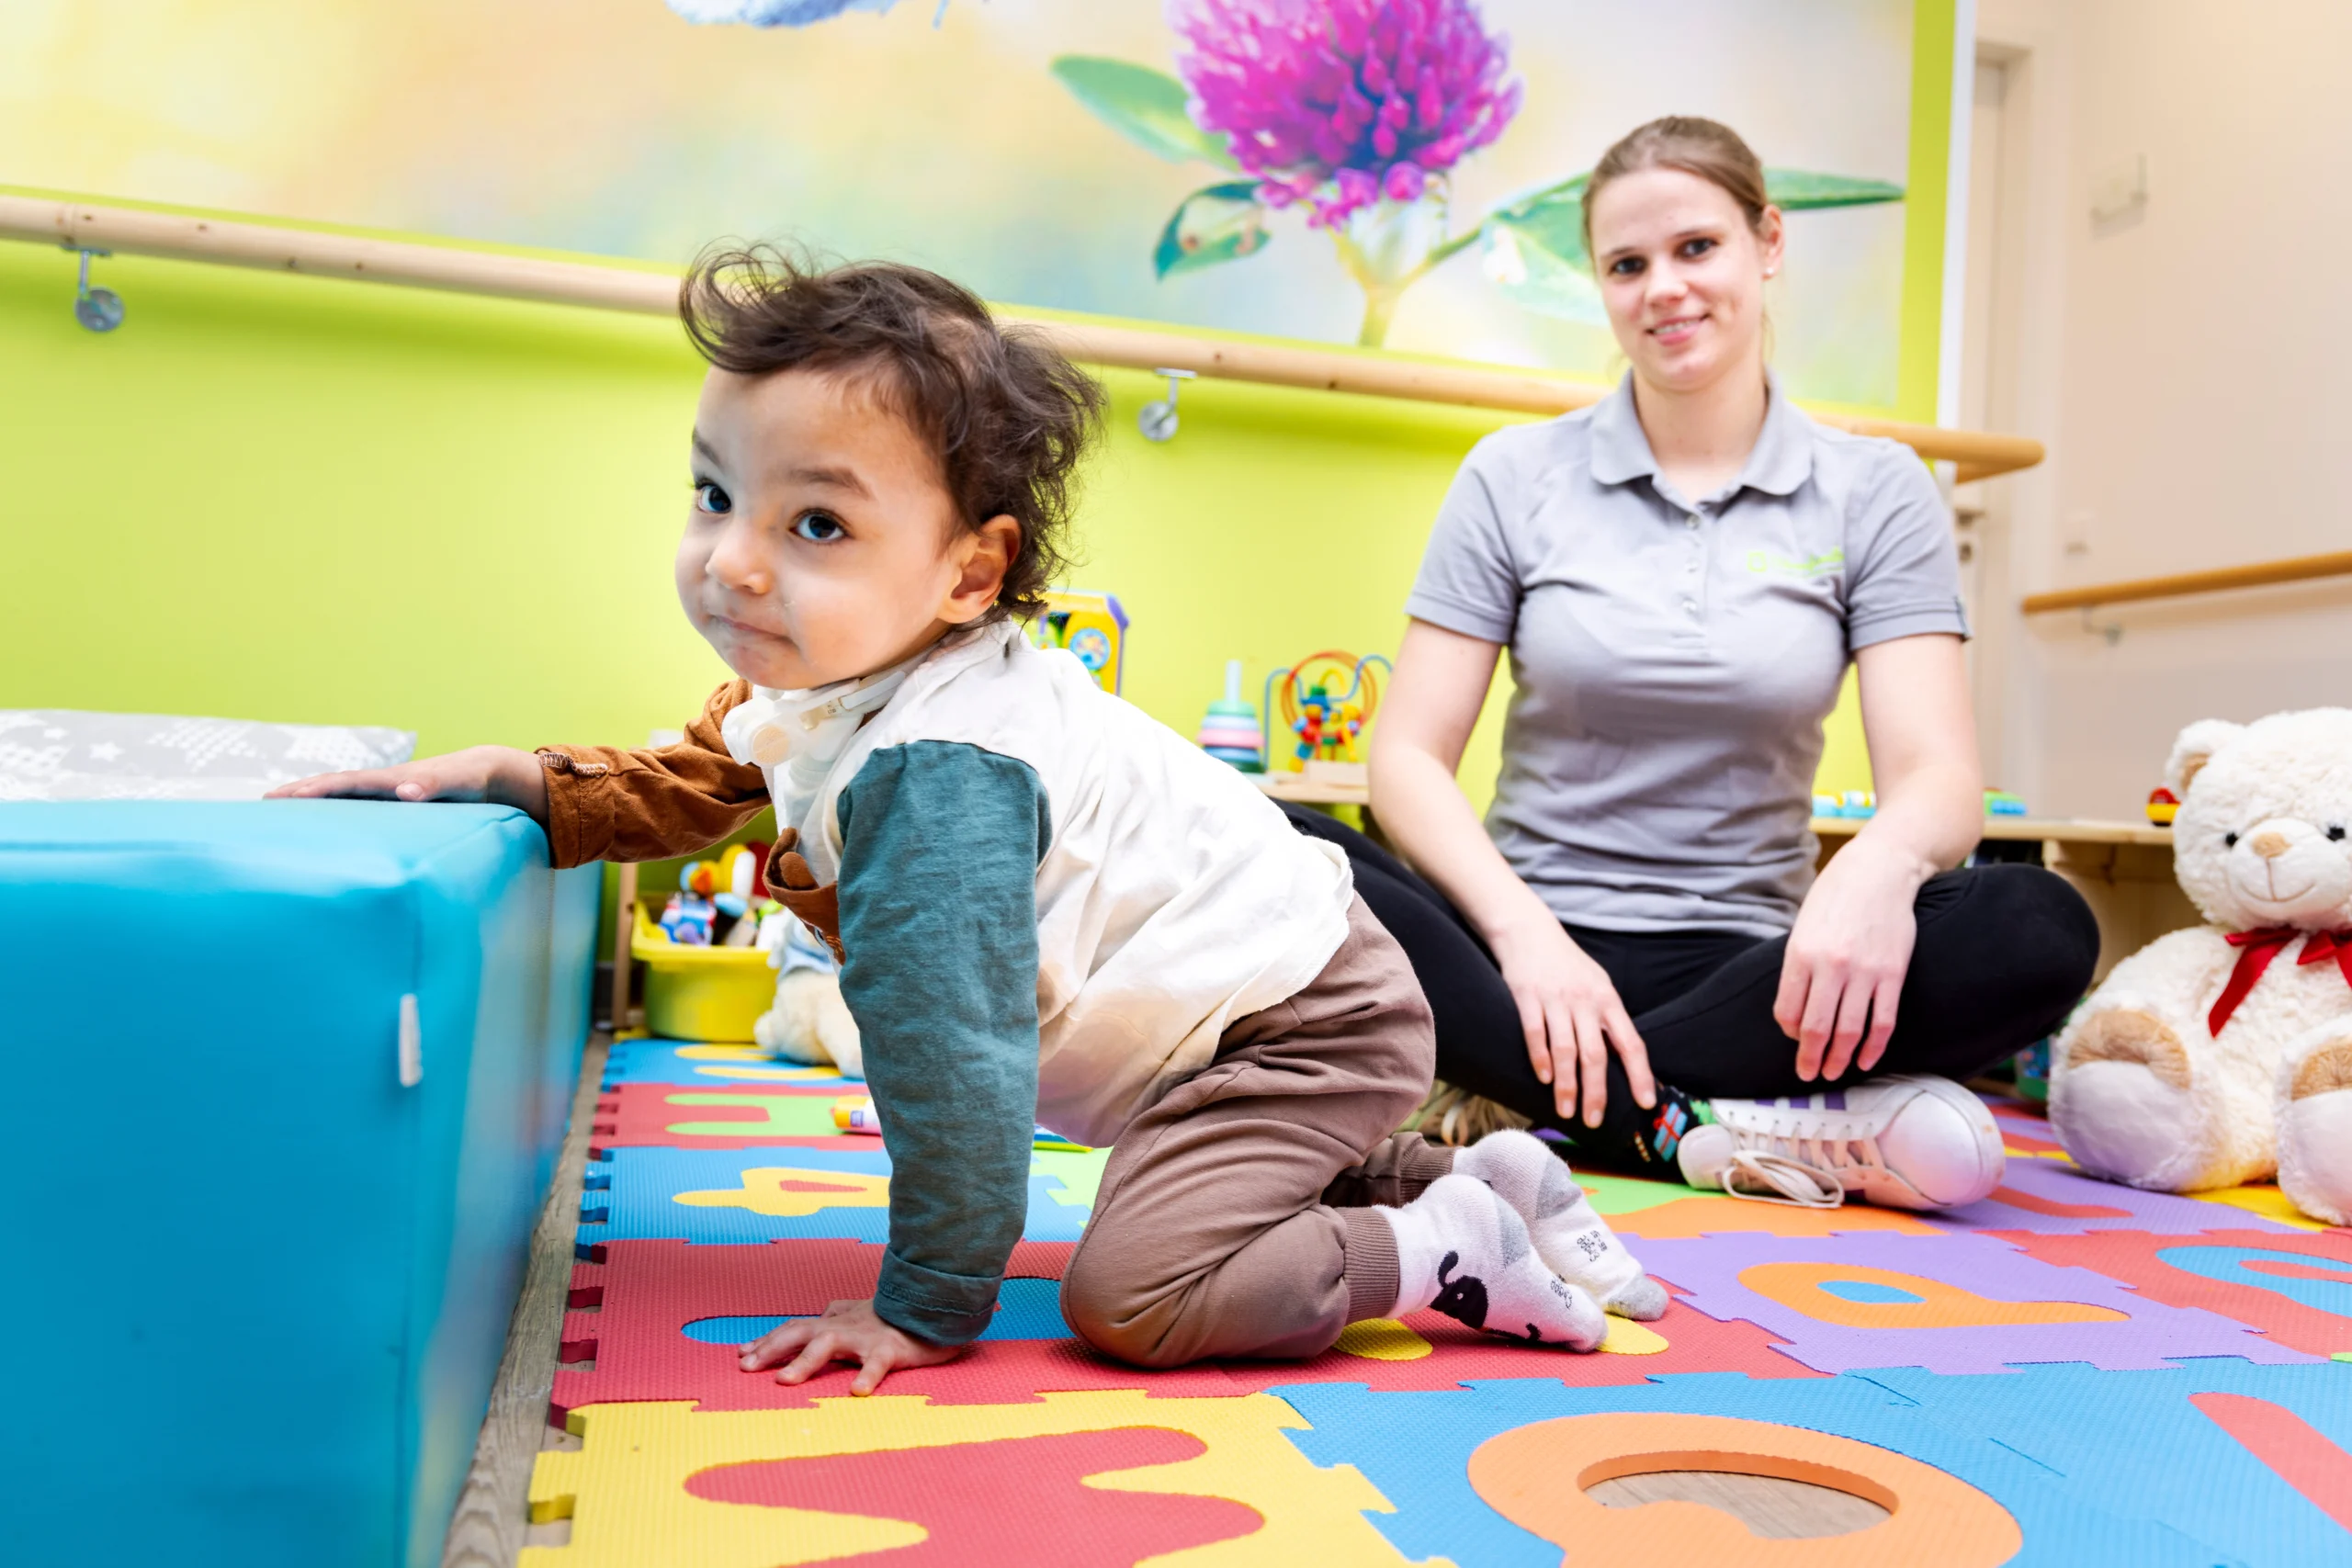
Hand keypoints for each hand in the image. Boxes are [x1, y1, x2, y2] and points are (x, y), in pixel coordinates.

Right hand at [265, 744, 550, 823]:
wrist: (490, 776)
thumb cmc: (476, 779)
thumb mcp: (463, 781)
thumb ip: (436, 784)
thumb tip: (406, 792)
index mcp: (393, 780)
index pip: (346, 785)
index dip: (314, 791)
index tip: (281, 799)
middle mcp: (384, 786)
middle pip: (333, 790)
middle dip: (298, 796)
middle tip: (259, 806)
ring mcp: (386, 798)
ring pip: (341, 801)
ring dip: (310, 806)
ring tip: (275, 818)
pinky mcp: (394, 811)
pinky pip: (356, 812)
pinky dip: (333, 817)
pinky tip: (319, 833)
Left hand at [738, 1297, 961, 1395]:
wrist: (934, 1304)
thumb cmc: (896, 1314)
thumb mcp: (862, 1309)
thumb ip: (840, 1312)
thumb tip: (824, 1311)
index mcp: (835, 1321)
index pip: (793, 1328)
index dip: (767, 1340)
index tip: (742, 1354)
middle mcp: (843, 1326)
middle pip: (799, 1332)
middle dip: (769, 1349)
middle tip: (746, 1367)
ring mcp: (865, 1336)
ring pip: (828, 1344)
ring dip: (804, 1362)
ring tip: (784, 1382)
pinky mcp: (891, 1347)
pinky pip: (877, 1363)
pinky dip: (866, 1375)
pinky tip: (856, 1392)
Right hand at [1487, 913, 1654, 1127]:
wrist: (1529, 930)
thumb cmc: (1566, 963)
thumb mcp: (1597, 984)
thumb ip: (1607, 1018)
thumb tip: (1624, 1058)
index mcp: (1608, 1000)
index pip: (1631, 1043)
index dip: (1640, 1074)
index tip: (1646, 1103)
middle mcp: (1585, 1001)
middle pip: (1595, 1054)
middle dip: (1596, 1092)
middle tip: (1593, 1121)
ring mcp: (1556, 999)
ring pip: (1565, 1050)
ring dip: (1566, 1084)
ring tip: (1566, 1111)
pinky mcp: (1527, 996)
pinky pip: (1535, 1033)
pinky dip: (1539, 1058)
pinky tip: (1542, 1078)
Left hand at [1775, 841, 1922, 1081]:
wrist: (1880, 870)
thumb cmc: (1836, 897)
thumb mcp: (1803, 925)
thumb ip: (1798, 966)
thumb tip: (1794, 1009)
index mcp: (1800, 953)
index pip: (1787, 1011)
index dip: (1788, 1033)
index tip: (1792, 1040)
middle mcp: (1831, 966)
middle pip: (1816, 1028)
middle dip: (1810, 1057)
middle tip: (1808, 1074)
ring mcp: (1864, 972)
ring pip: (1849, 1030)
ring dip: (1840, 1059)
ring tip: (1833, 1073)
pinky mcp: (1893, 974)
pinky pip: (1883, 1021)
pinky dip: (1873, 1046)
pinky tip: (1866, 1060)